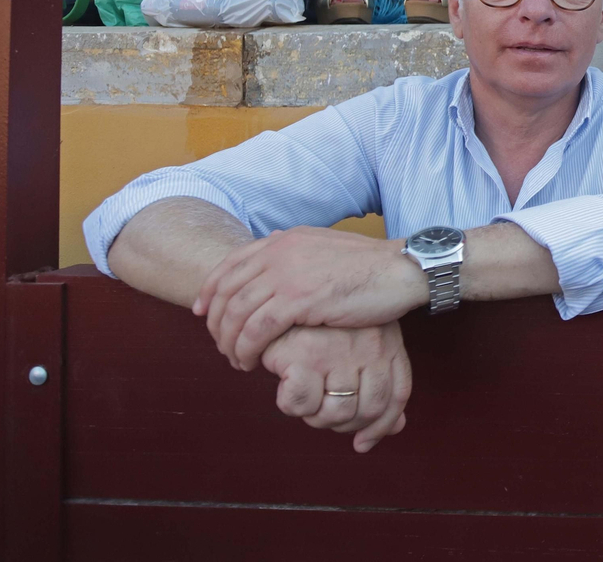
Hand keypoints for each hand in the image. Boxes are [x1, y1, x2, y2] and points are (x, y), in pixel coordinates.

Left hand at [195, 226, 427, 370]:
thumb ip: (298, 254)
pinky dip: (247, 349)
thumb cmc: (370, 266)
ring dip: (230, 342)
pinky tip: (251, 363)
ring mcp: (286, 275)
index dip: (210, 290)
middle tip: (220, 345)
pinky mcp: (298, 300)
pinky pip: (257, 329)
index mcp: (284, 240)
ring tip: (236, 361)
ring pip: (237, 313)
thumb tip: (279, 261)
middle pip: (227, 291)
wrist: (399, 269)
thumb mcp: (326, 248)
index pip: (230, 264)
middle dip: (216, 323)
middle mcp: (278, 253)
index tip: (203, 312)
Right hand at [261, 323, 411, 453]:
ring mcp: (339, 351)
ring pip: (337, 413)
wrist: (282, 292)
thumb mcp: (358, 345)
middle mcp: (370, 346)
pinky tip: (286, 385)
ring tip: (305, 398)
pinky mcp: (305, 355)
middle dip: (345, 425)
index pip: (397, 395)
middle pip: (370, 410)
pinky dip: (292, 405)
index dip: (382, 425)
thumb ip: (378, 383)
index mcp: (386, 341)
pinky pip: (303, 405)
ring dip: (316, 418)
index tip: (363, 443)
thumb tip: (397, 428)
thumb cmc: (318, 324)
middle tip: (322, 413)